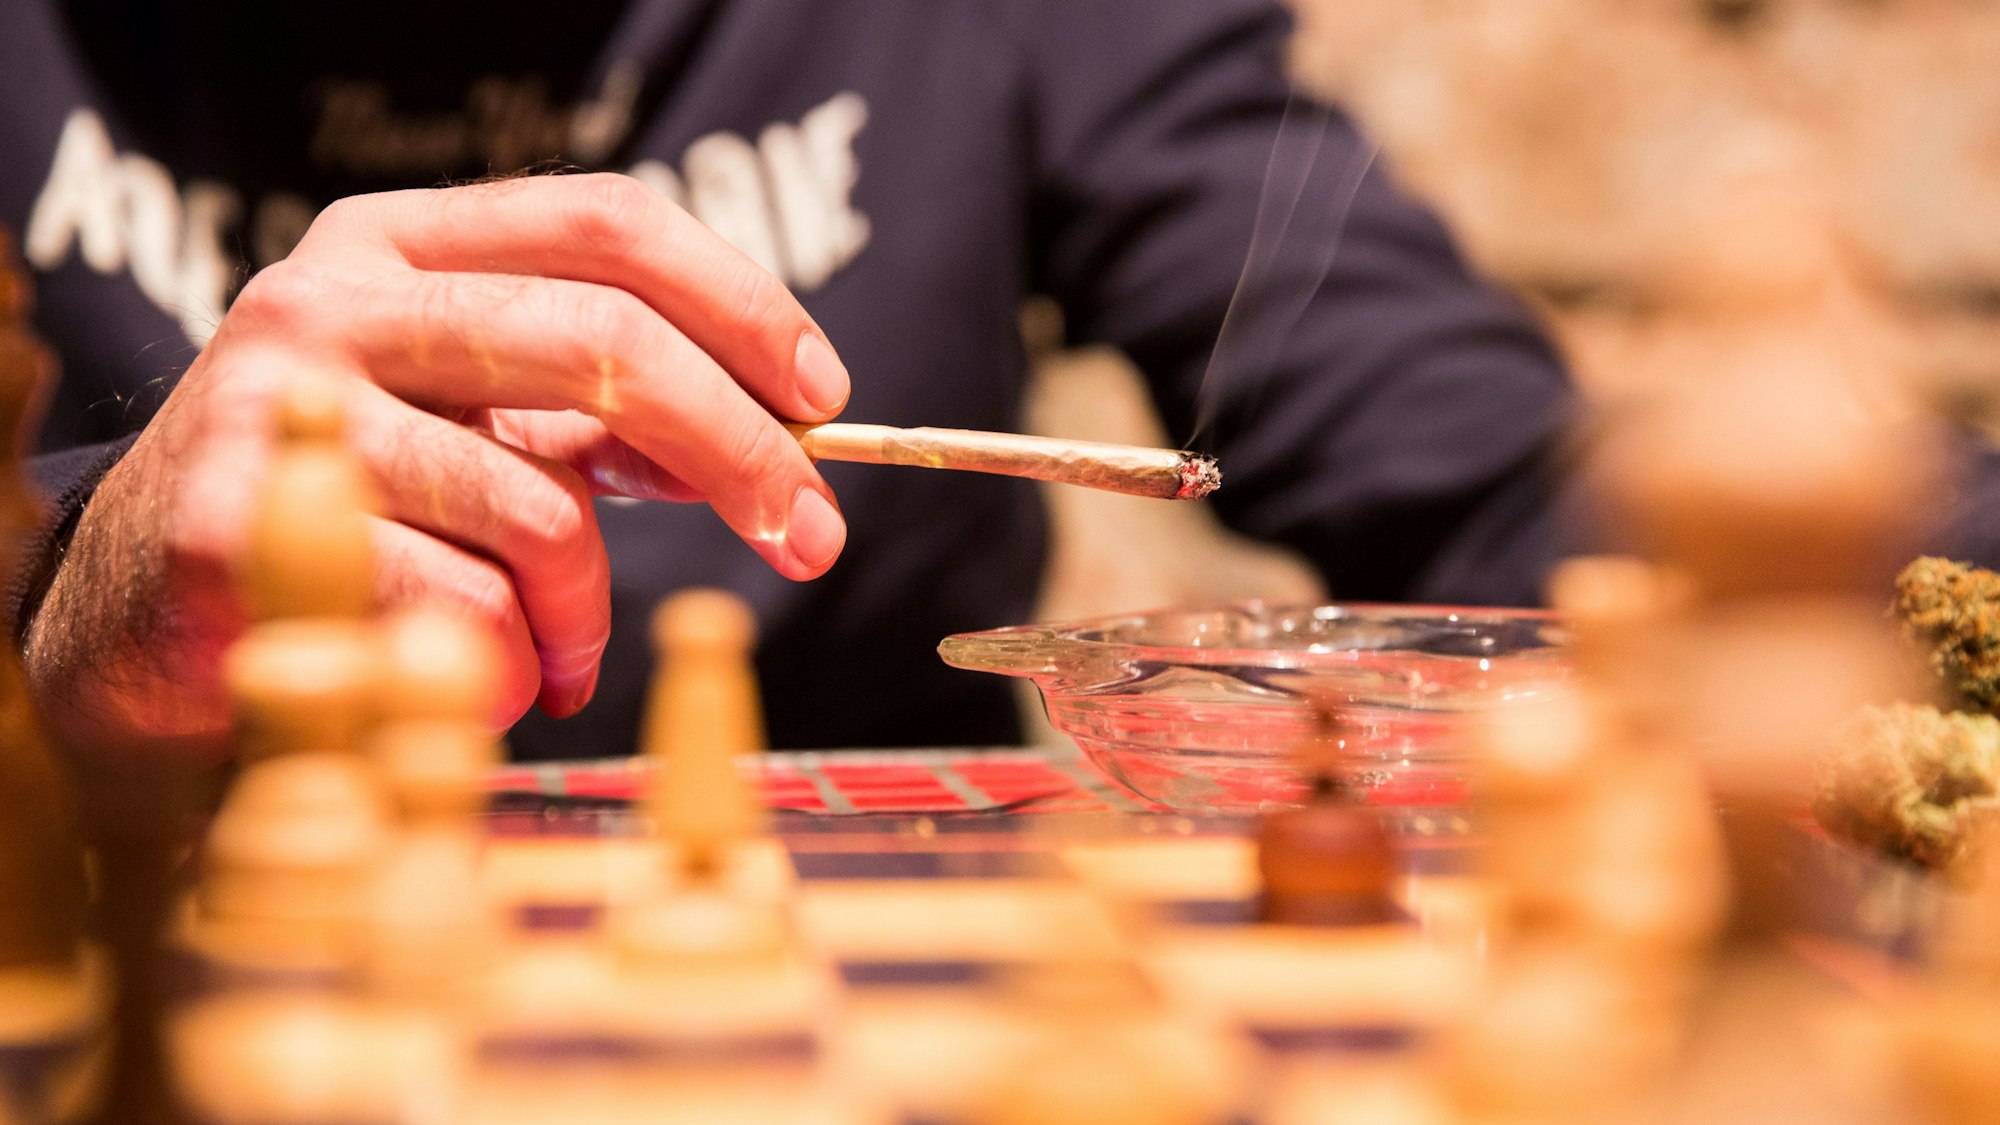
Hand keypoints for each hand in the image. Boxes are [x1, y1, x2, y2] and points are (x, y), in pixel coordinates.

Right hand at [23, 173, 849, 753]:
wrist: (147, 610)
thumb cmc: (355, 506)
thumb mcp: (473, 425)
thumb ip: (599, 413)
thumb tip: (771, 432)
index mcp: (399, 244)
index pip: (604, 223)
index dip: (739, 302)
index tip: (822, 395)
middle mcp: (334, 302)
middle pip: (601, 341)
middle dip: (739, 451)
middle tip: (812, 536)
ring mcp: (286, 410)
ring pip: (543, 511)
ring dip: (592, 609)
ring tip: (568, 647)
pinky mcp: (250, 531)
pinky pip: (468, 612)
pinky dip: (518, 665)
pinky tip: (489, 676)